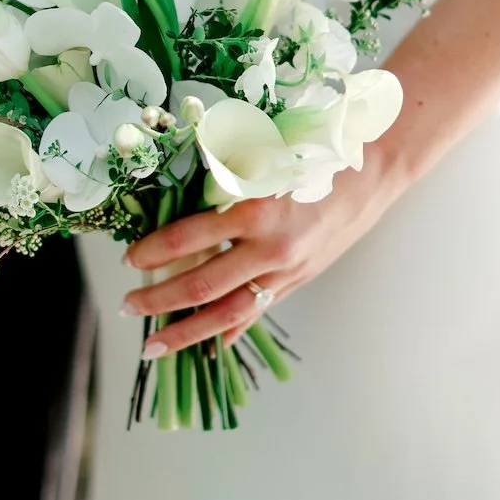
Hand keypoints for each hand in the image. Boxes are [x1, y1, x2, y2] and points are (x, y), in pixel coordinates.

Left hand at [120, 156, 395, 357]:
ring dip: (187, 331)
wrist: (371, 169)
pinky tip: (210, 346)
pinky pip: (258, 311)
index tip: (129, 258)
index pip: (188, 238)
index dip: (153, 251)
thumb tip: (181, 208)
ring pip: (228, 312)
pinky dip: (232, 330)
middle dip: (159, 299)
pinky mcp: (299, 280)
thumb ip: (224, 185)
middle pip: (201, 285)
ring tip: (155, 345)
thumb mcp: (262, 160)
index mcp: (254, 209)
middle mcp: (269, 247)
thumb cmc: (311, 153)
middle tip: (127, 306)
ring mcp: (286, 271)